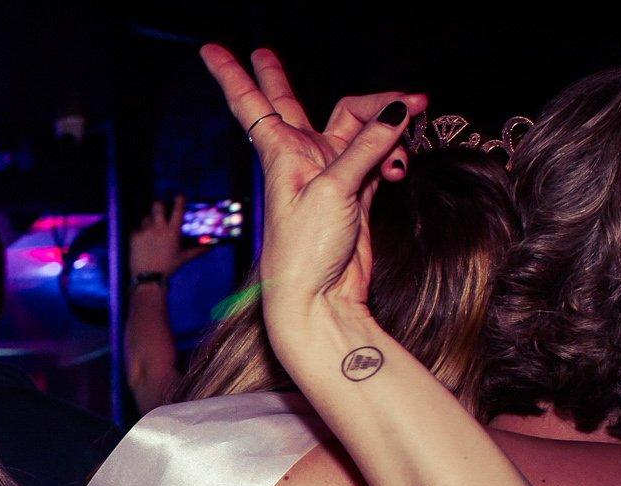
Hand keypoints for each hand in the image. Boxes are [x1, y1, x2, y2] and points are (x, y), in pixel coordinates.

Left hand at [129, 196, 217, 277]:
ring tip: (150, 230)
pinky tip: (141, 241)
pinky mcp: (134, 237)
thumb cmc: (168, 268)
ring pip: (146, 218)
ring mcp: (145, 231)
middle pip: (157, 206)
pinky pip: (136, 229)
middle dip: (158, 206)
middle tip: (159, 209)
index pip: (177, 210)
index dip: (179, 200)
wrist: (149, 278)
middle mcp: (159, 228)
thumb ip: (196, 251)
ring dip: (148, 221)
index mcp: (172, 231)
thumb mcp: (183, 258)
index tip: (179, 196)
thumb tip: (210, 248)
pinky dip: (138, 233)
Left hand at [200, 45, 422, 331]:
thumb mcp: (335, 189)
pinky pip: (377, 154)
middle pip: (291, 103)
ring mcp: (329, 173)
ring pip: (354, 124)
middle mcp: (301, 157)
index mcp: (281, 153)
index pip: (253, 104)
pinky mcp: (355, 191)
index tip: (209, 51)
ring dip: (384, 119)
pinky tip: (400, 166)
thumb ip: (367, 145)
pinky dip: (393, 153)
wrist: (319, 299)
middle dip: (278, 77)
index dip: (232, 76)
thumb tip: (396, 109)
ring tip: (411, 120)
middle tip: (264, 51)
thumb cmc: (306, 251)